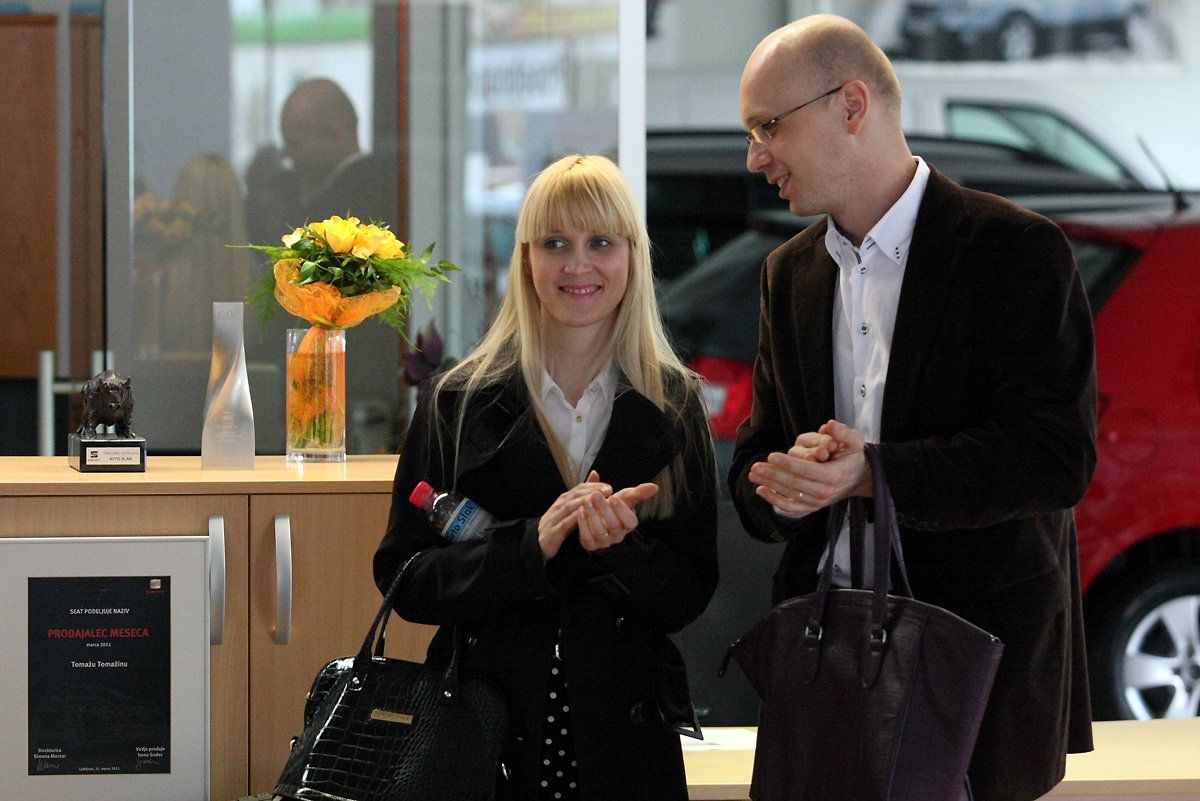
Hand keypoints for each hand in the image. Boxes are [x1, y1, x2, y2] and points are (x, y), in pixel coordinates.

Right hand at [538, 470, 612, 559]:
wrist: (540, 543)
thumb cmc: (560, 523)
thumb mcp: (572, 508)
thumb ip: (584, 492)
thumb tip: (595, 473)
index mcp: (564, 499)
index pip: (579, 488)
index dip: (594, 486)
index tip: (609, 487)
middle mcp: (559, 505)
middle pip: (575, 495)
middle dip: (592, 491)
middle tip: (607, 491)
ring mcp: (554, 517)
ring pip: (570, 507)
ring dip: (584, 502)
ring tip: (598, 500)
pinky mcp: (553, 531)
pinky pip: (565, 524)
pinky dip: (574, 519)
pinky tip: (585, 516)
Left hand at [577, 474, 658, 552]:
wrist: (598, 515)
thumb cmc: (614, 506)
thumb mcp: (626, 497)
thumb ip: (639, 493)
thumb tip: (655, 487)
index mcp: (629, 525)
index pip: (630, 522)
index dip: (622, 511)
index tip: (613, 497)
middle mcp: (618, 535)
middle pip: (613, 525)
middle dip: (604, 509)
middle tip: (595, 495)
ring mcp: (605, 541)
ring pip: (600, 531)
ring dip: (592, 515)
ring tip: (586, 501)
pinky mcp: (591, 545)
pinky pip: (587, 538)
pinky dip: (583, 524)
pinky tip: (580, 511)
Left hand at [747, 420, 870, 513]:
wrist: (860, 478)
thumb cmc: (853, 456)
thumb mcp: (854, 441)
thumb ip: (843, 433)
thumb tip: (829, 425)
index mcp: (833, 475)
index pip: (806, 470)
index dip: (788, 464)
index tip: (771, 456)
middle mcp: (824, 492)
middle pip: (794, 483)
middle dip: (772, 475)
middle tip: (755, 467)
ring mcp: (817, 502)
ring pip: (789, 495)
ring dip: (769, 485)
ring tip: (753, 475)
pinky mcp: (812, 507)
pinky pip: (791, 508)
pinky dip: (774, 501)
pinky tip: (761, 490)